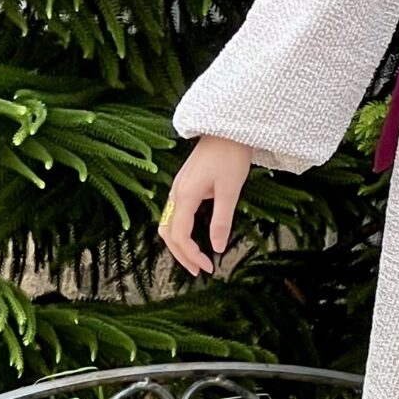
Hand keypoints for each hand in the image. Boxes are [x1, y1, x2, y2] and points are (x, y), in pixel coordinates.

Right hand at [158, 135, 253, 275]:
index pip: (179, 235)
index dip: (191, 255)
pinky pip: (174, 214)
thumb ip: (221, 220)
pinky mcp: (184, 185)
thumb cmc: (230, 156)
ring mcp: (178, 188)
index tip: (208, 267)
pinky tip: (193, 238)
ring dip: (179, 244)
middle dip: (181, 255)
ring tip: (194, 259)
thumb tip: (217, 248)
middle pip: (168, 233)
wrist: (227, 128)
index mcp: (185, 195)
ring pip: (168, 224)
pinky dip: (180, 231)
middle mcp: (176, 193)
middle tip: (199, 271)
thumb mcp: (230, 191)